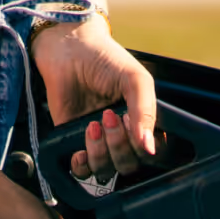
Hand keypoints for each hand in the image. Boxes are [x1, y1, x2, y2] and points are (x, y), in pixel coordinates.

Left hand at [31, 15, 157, 184]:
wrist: (67, 48)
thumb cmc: (105, 59)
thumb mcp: (135, 80)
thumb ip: (147, 112)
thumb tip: (149, 148)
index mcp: (143, 121)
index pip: (152, 152)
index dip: (142, 146)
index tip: (130, 121)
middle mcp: (122, 135)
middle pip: (129, 165)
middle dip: (119, 145)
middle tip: (108, 115)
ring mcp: (98, 140)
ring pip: (105, 169)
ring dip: (100, 153)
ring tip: (92, 124)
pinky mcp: (72, 141)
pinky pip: (81, 170)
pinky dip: (82, 165)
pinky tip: (80, 150)